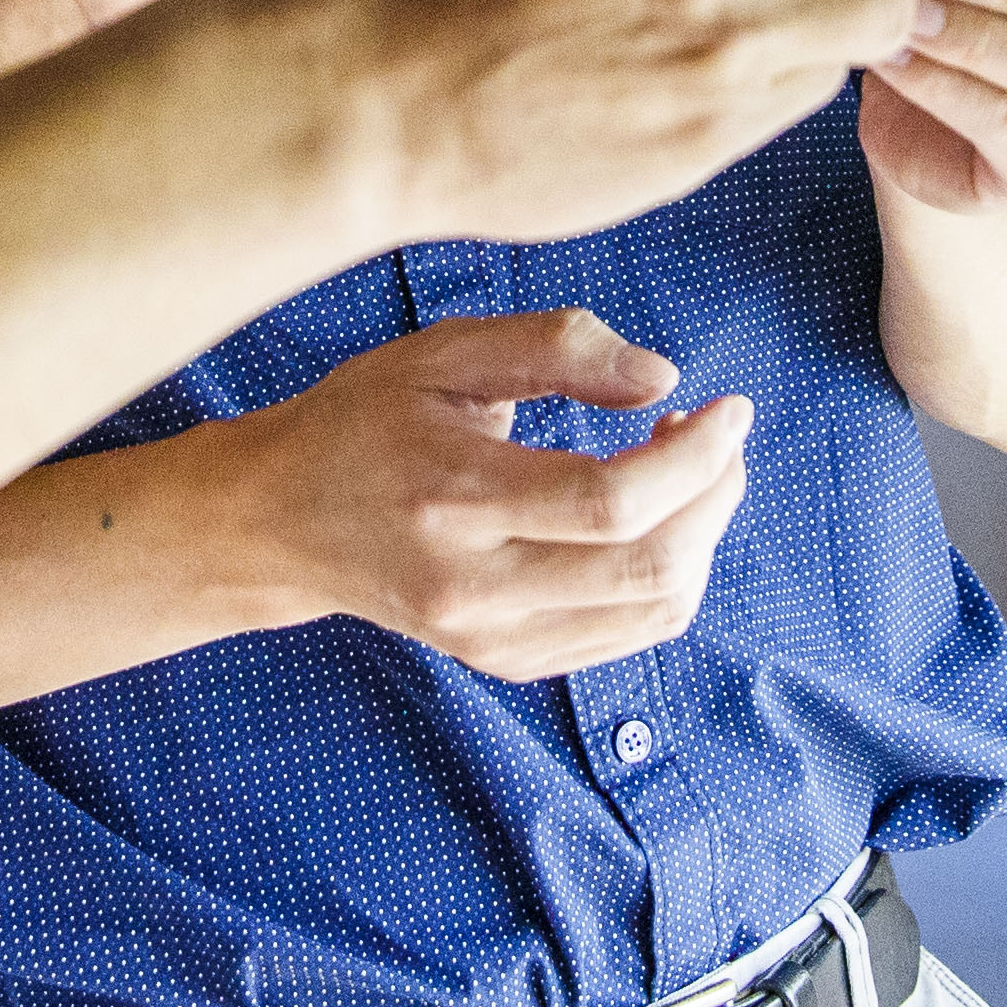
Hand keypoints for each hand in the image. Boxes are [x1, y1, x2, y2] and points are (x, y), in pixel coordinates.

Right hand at [230, 312, 750, 680]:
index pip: (609, 502)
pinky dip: (667, 572)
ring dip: (701, 534)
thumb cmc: (362, 421)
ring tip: (680, 467)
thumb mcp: (442, 353)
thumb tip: (663, 377)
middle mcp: (473, 587)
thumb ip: (555, 346)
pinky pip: (627, 632)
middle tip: (716, 435)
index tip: (728, 407)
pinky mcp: (506, 660)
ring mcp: (491, 638)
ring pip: (652, 610)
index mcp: (453, 500)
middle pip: (647, 567)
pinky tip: (647, 515)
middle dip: (715, 495)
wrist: (278, 522)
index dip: (695, 456)